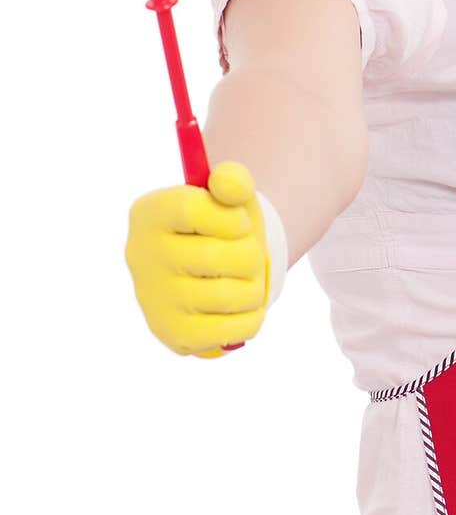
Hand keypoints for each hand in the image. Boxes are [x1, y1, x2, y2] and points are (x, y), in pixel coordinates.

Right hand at [125, 160, 269, 357]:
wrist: (213, 275)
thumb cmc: (223, 229)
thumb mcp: (230, 196)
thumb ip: (233, 179)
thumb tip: (228, 183)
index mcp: (149, 213)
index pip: (193, 209)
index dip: (231, 217)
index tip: (238, 224)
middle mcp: (141, 256)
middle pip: (220, 257)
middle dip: (251, 254)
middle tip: (244, 255)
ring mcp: (153, 300)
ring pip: (233, 294)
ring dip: (254, 286)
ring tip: (242, 280)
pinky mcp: (173, 335)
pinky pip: (234, 330)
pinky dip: (251, 317)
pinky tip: (238, 307)